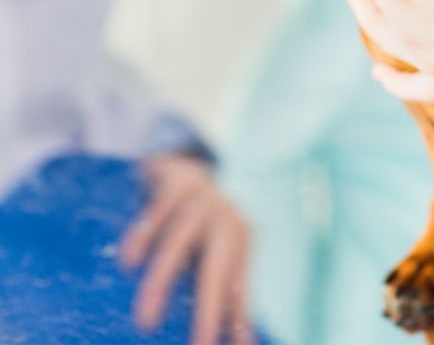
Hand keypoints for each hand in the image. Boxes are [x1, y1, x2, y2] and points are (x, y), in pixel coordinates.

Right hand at [120, 155, 252, 344]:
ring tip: (145, 321)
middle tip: (200, 343)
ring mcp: (201, 199)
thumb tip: (245, 340)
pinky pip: (156, 213)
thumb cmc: (201, 222)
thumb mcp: (218, 251)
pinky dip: (143, 237)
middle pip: (216, 267)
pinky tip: (130, 262)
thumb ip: (229, 293)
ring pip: (179, 243)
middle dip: (209, 306)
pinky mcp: (176, 183)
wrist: (184, 166)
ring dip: (163, 282)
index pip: (238, 285)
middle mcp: (225, 219)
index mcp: (240, 239)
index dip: (235, 318)